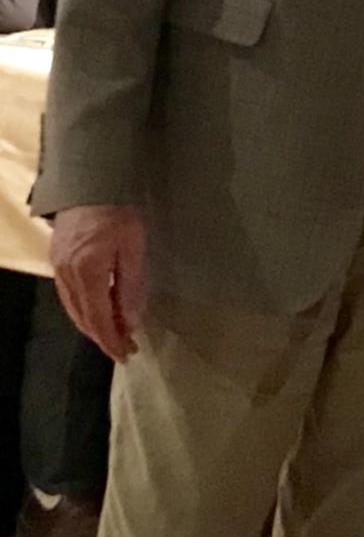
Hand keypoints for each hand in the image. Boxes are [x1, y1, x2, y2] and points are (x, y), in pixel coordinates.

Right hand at [50, 204, 146, 360]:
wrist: (90, 182)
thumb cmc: (119, 211)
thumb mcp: (134, 247)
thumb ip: (131, 286)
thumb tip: (131, 321)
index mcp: (86, 272)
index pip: (98, 318)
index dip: (112, 340)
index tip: (127, 354)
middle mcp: (66, 275)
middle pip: (82, 317)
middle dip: (103, 336)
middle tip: (125, 348)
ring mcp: (58, 267)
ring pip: (73, 308)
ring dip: (93, 325)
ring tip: (115, 334)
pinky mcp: (56, 259)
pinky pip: (68, 295)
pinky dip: (83, 309)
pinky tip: (97, 311)